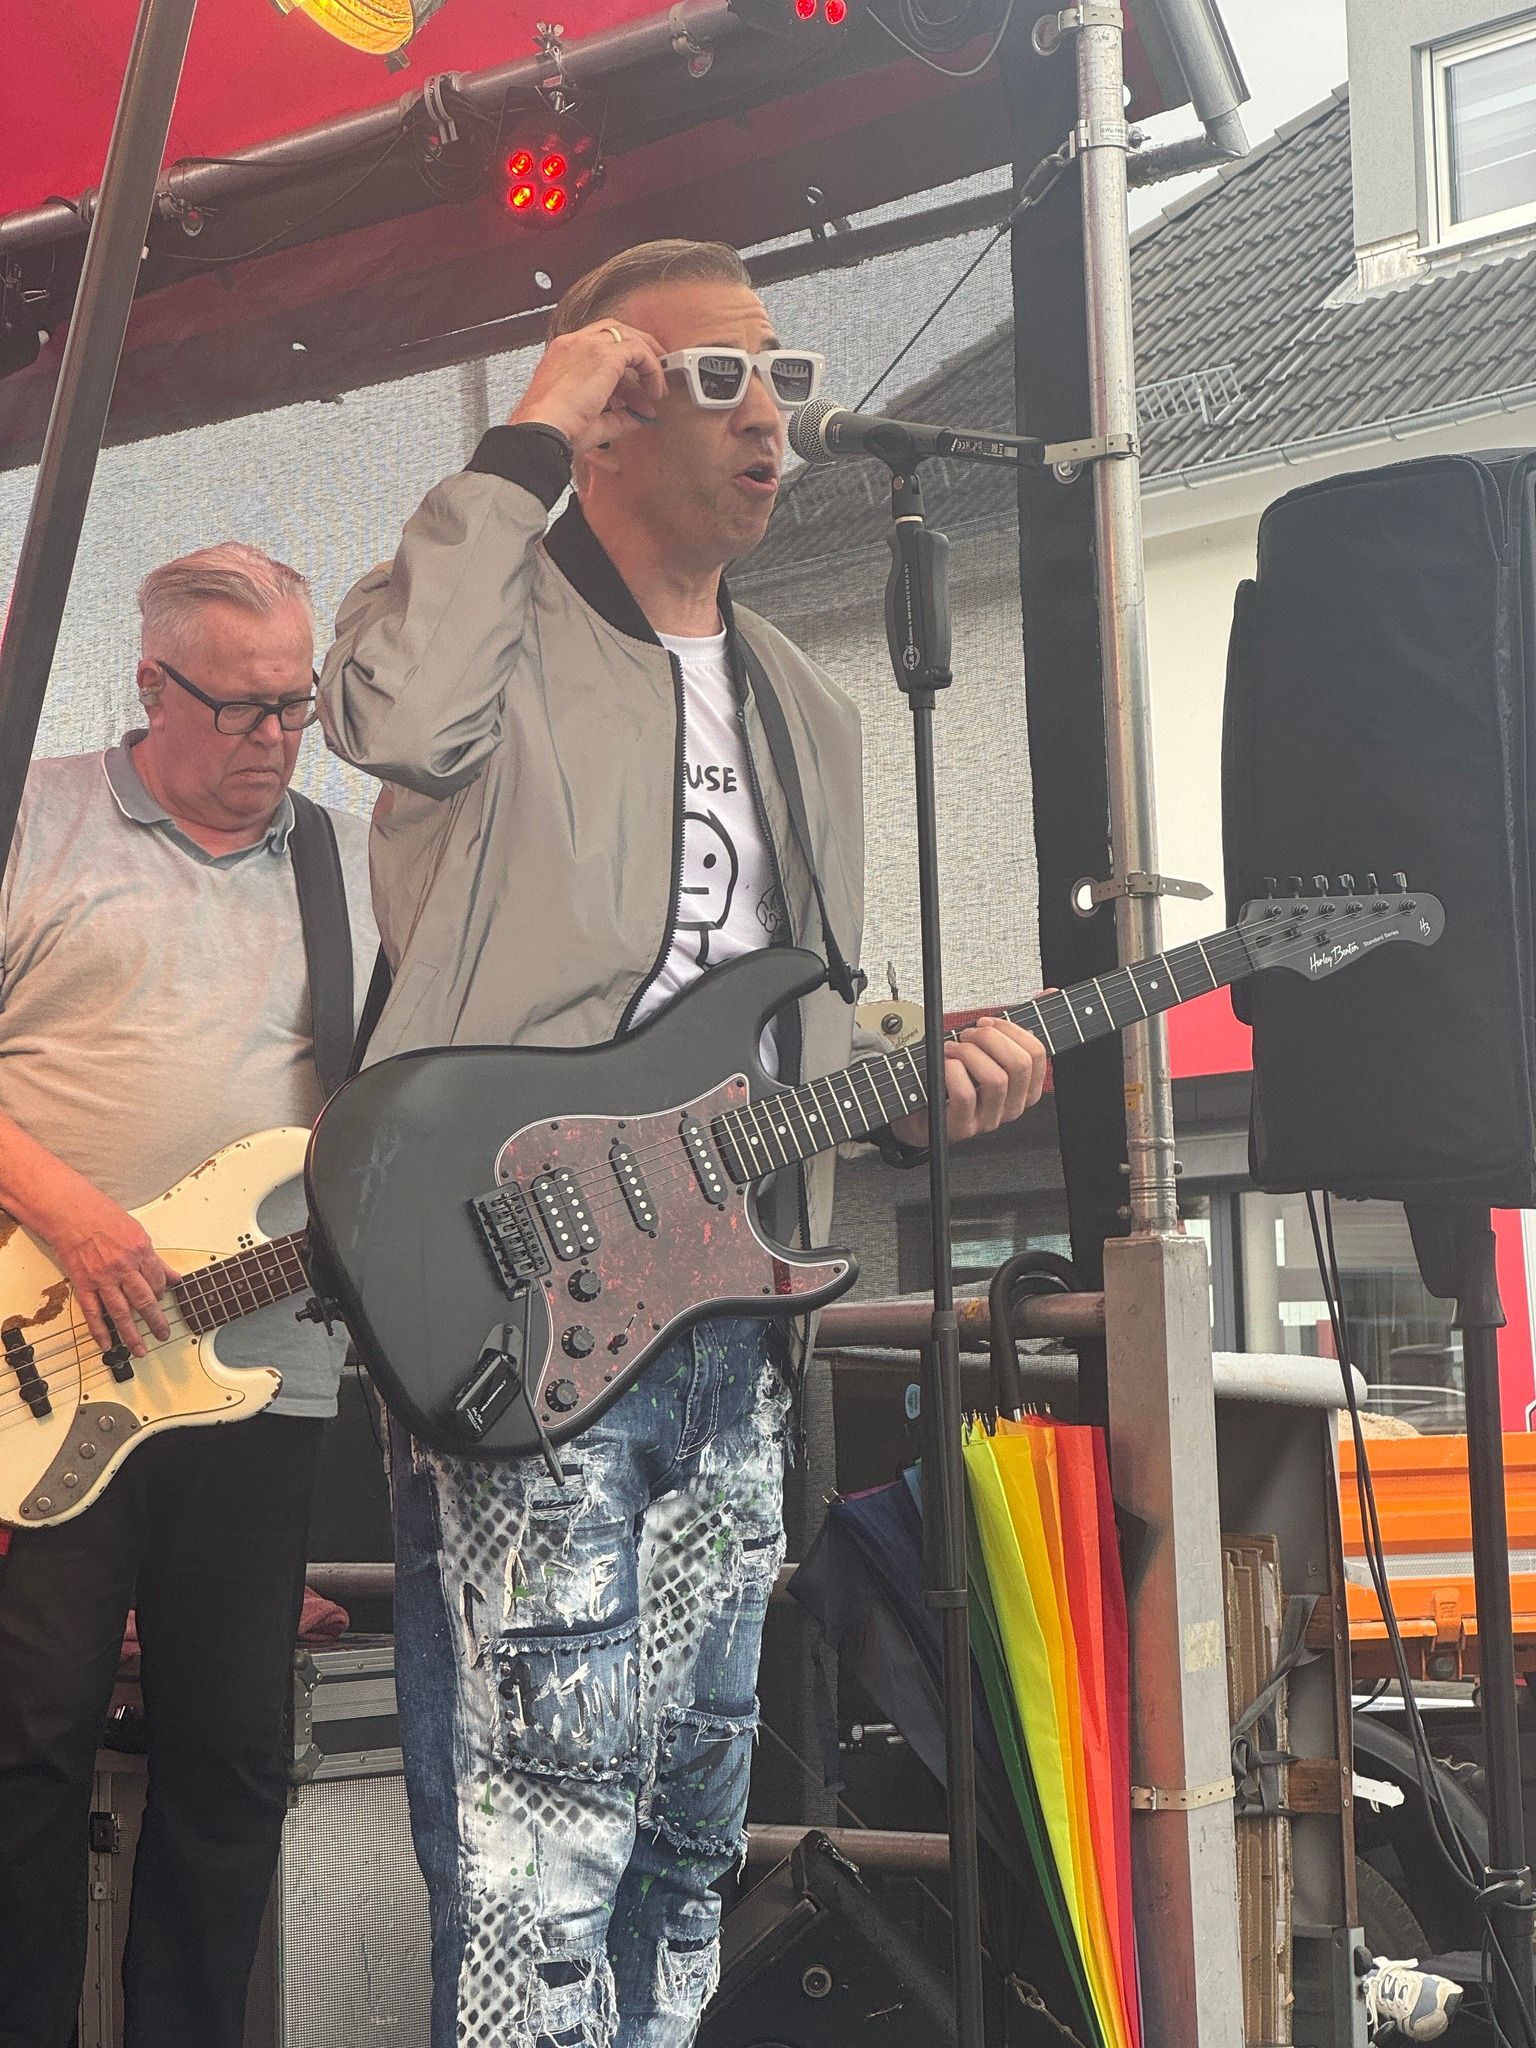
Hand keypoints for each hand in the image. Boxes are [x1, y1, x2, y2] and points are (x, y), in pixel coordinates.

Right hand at [41, 1179, 178, 1356]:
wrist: (69, 1212)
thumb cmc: (101, 1216)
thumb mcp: (137, 1231)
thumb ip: (155, 1258)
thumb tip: (173, 1276)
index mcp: (140, 1251)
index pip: (157, 1280)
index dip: (162, 1292)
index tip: (163, 1299)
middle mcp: (123, 1267)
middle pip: (144, 1300)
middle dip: (156, 1321)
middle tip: (163, 1335)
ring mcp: (102, 1278)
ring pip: (121, 1312)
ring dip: (132, 1334)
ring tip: (140, 1349)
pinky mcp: (83, 1284)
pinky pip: (92, 1312)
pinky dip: (99, 1330)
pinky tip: (107, 1343)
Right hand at [508, 318, 668, 456]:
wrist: (541, 432)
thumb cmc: (555, 431)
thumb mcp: (592, 422)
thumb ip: (618, 417)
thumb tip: (639, 416)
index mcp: (562, 356)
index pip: (597, 345)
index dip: (621, 362)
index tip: (635, 382)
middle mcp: (573, 344)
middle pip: (614, 330)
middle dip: (639, 347)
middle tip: (656, 370)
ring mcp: (587, 345)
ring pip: (628, 336)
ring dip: (648, 360)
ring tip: (658, 387)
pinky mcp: (603, 355)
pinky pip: (638, 350)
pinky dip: (652, 368)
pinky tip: (655, 390)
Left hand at [886, 1017, 1048, 1150]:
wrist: (920, 1109)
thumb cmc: (953, 1076)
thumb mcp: (986, 1049)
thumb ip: (1015, 1025)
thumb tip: (1047, 993)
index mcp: (1025, 1088)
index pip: (1037, 1053)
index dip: (1011, 1029)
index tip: (988, 1021)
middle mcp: (1012, 1106)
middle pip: (1019, 1065)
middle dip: (989, 1039)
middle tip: (967, 1034)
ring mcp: (989, 1120)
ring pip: (996, 1079)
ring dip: (968, 1054)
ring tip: (951, 1049)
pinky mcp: (964, 1128)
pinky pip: (966, 1095)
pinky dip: (952, 1072)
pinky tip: (943, 1066)